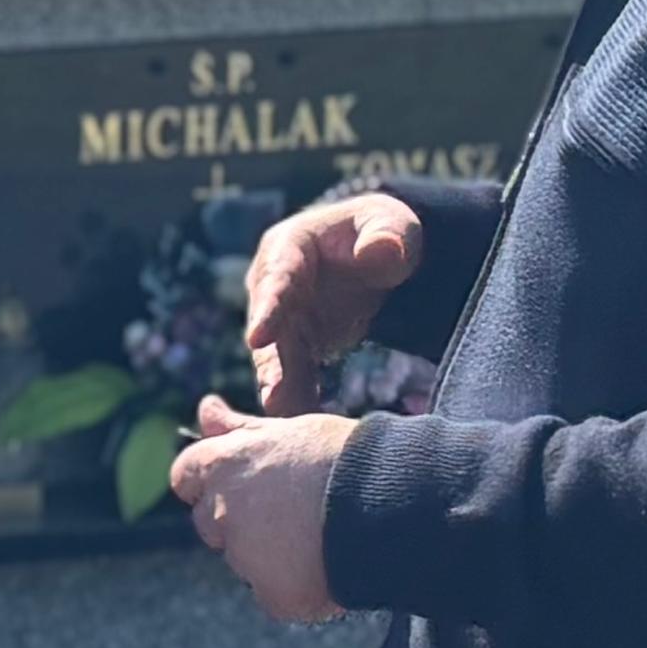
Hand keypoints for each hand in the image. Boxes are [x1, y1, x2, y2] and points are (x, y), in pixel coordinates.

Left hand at [169, 397, 356, 623]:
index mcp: (223, 464)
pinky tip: (328, 565)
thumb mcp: (289, 432)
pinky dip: (295, 587)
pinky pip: (274, 595)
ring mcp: (244, 557)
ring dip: (270, 554)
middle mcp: (223, 510)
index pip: (186, 475)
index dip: (211, 481)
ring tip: (322, 534)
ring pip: (245, 560)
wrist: (393, 501)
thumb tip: (206, 409)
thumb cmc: (343, 457)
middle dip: (238, 520)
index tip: (243, 484)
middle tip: (291, 511)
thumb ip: (239, 429)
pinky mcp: (273, 593)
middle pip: (210, 523)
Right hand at [242, 188, 424, 409]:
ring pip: (277, 359)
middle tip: (273, 398)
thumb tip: (381, 253)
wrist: (381, 254)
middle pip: (270, 330)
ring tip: (288, 420)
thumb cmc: (380, 230)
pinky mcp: (294, 346)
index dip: (267, 310)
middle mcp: (271, 287)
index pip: (275, 280)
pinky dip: (300, 398)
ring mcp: (280, 319)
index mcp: (286, 249)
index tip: (258, 338)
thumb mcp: (388, 223)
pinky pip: (294, 374)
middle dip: (272, 366)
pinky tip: (307, 424)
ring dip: (283, 390)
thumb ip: (386, 236)